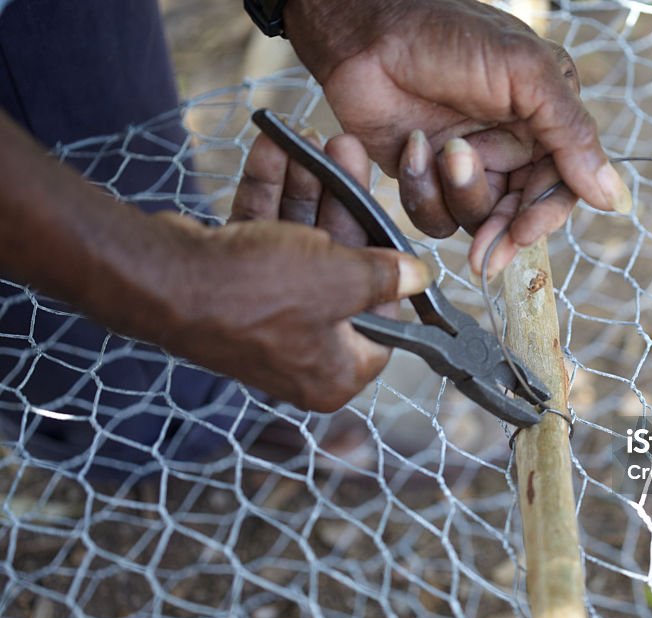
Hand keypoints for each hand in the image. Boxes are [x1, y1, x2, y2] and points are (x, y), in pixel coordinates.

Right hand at [146, 131, 429, 411]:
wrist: (158, 280)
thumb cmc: (255, 293)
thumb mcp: (340, 280)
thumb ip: (385, 277)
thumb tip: (421, 277)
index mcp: (334, 372)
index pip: (385, 325)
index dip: (393, 278)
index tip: (396, 235)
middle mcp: (300, 351)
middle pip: (341, 270)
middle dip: (344, 204)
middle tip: (349, 153)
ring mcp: (264, 317)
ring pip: (300, 243)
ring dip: (307, 188)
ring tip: (317, 139)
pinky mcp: (232, 285)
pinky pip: (263, 235)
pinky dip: (270, 194)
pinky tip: (276, 148)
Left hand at [283, 0, 632, 274]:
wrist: (367, 32)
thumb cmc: (448, 37)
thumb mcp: (524, 74)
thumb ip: (571, 134)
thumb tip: (615, 198)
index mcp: (546, 119)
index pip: (562, 184)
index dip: (544, 214)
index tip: (523, 232)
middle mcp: (512, 146)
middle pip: (522, 213)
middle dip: (502, 230)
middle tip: (485, 252)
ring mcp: (469, 164)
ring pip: (477, 218)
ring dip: (458, 194)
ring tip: (440, 149)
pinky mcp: (427, 177)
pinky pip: (433, 215)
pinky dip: (422, 189)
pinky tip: (412, 146)